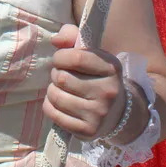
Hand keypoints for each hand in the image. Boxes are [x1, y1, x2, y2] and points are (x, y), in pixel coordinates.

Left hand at [42, 24, 125, 140]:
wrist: (116, 113)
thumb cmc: (96, 76)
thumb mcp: (90, 53)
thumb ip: (71, 36)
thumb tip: (55, 40)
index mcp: (111, 68)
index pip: (76, 57)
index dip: (61, 56)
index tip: (61, 59)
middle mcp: (108, 92)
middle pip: (62, 77)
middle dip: (56, 74)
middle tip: (64, 77)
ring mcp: (99, 114)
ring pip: (55, 95)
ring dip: (52, 90)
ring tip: (63, 90)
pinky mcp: (87, 131)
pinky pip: (52, 113)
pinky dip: (50, 106)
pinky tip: (61, 104)